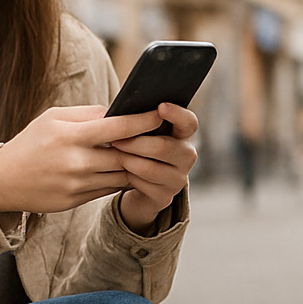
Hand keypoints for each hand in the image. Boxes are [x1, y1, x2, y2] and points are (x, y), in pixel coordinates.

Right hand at [0, 103, 166, 214]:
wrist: (3, 181)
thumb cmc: (31, 143)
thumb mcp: (53, 118)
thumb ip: (88, 114)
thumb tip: (120, 110)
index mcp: (71, 136)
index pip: (117, 128)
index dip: (143, 121)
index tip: (160, 114)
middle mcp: (76, 162)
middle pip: (125, 155)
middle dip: (145, 146)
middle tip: (161, 136)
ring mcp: (77, 184)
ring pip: (121, 175)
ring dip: (137, 165)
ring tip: (148, 154)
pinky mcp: (76, 201)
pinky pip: (109, 189)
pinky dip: (122, 179)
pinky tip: (128, 170)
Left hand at [113, 101, 197, 233]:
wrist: (137, 186)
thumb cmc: (137, 150)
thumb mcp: (142, 133)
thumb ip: (142, 120)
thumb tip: (124, 106)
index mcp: (183, 135)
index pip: (189, 122)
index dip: (177, 114)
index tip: (160, 106)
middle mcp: (186, 156)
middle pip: (165, 147)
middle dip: (136, 143)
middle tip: (114, 138)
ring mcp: (178, 179)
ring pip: (150, 168)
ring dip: (128, 160)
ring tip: (113, 153)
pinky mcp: (165, 197)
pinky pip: (143, 185)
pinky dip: (128, 176)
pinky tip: (118, 171)